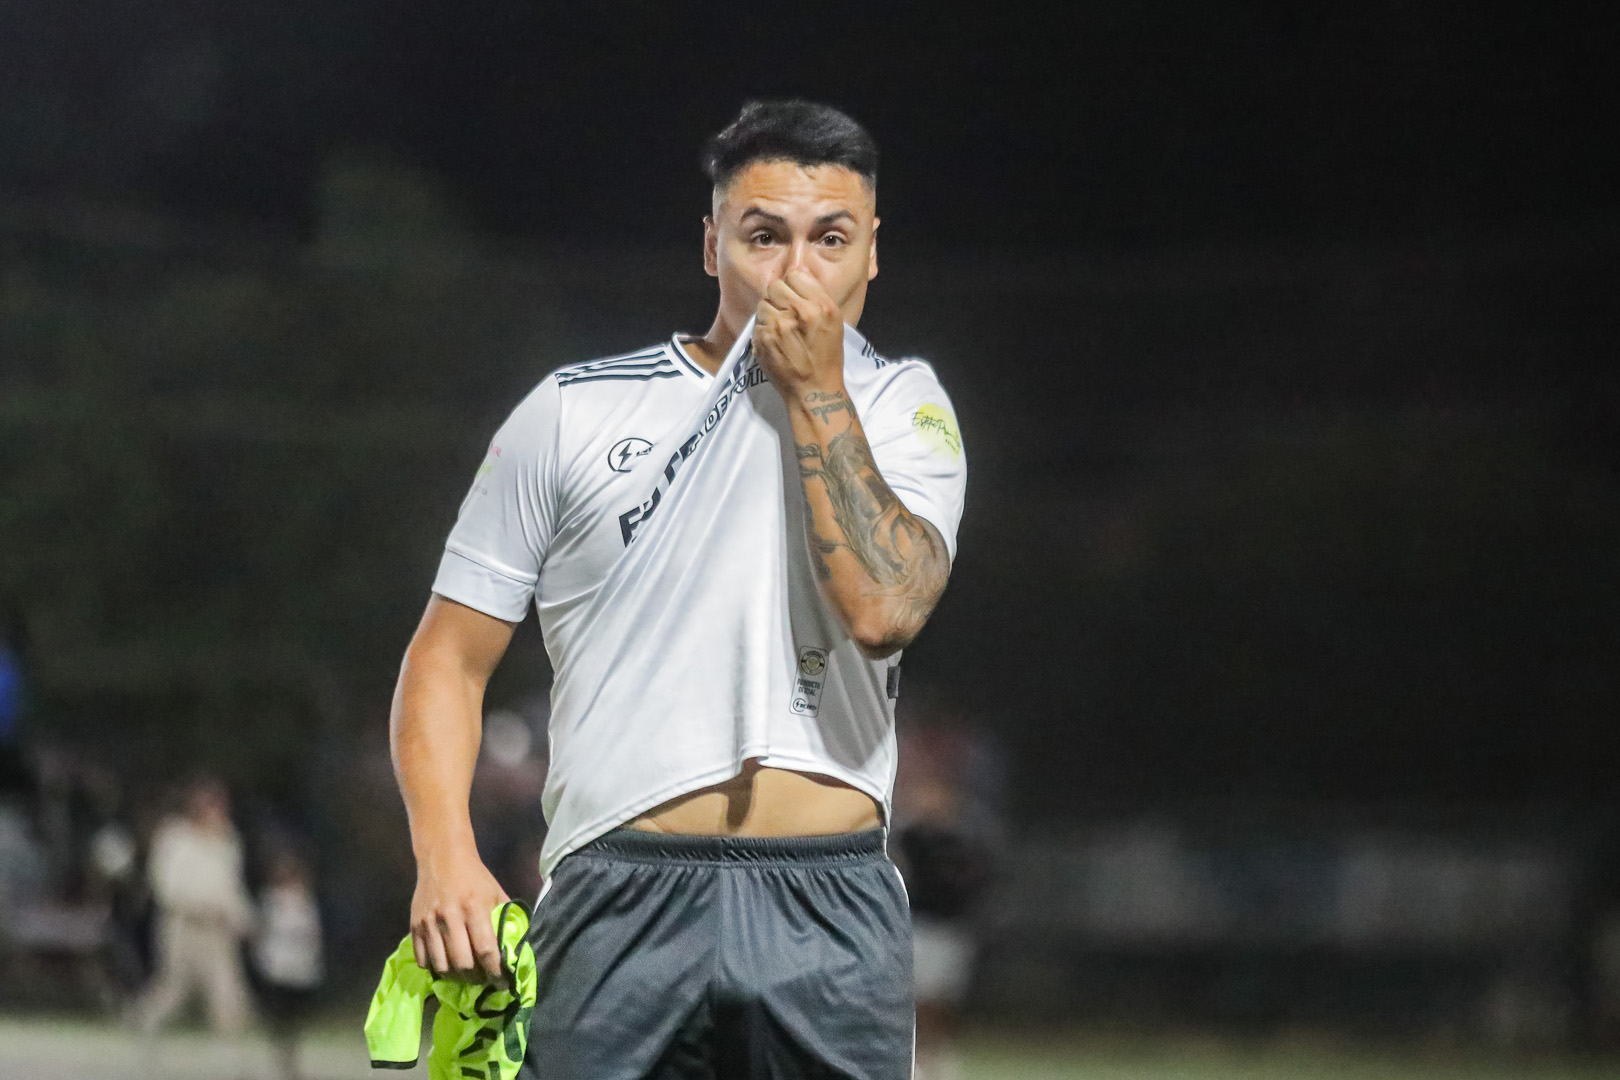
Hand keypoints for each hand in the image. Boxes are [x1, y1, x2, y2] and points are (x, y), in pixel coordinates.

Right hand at [409, 847, 510, 984]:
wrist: (442, 858)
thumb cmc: (475, 878)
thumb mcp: (497, 893)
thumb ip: (506, 919)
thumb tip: (518, 947)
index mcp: (474, 908)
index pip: (486, 950)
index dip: (495, 971)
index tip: (502, 982)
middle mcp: (450, 917)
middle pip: (462, 963)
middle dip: (476, 977)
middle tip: (483, 978)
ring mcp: (429, 923)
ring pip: (442, 966)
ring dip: (456, 976)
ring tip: (466, 974)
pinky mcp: (414, 927)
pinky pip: (423, 960)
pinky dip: (436, 968)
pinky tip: (447, 964)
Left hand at [753, 269, 846, 399]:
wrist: (813, 390)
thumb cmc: (827, 355)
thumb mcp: (834, 321)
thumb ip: (815, 293)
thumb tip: (796, 268)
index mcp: (818, 307)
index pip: (794, 275)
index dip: (794, 286)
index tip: (797, 298)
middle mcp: (796, 314)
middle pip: (774, 286)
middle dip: (779, 297)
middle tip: (786, 312)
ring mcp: (776, 328)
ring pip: (763, 304)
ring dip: (769, 313)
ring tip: (780, 328)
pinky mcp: (761, 341)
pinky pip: (757, 323)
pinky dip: (764, 330)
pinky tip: (775, 341)